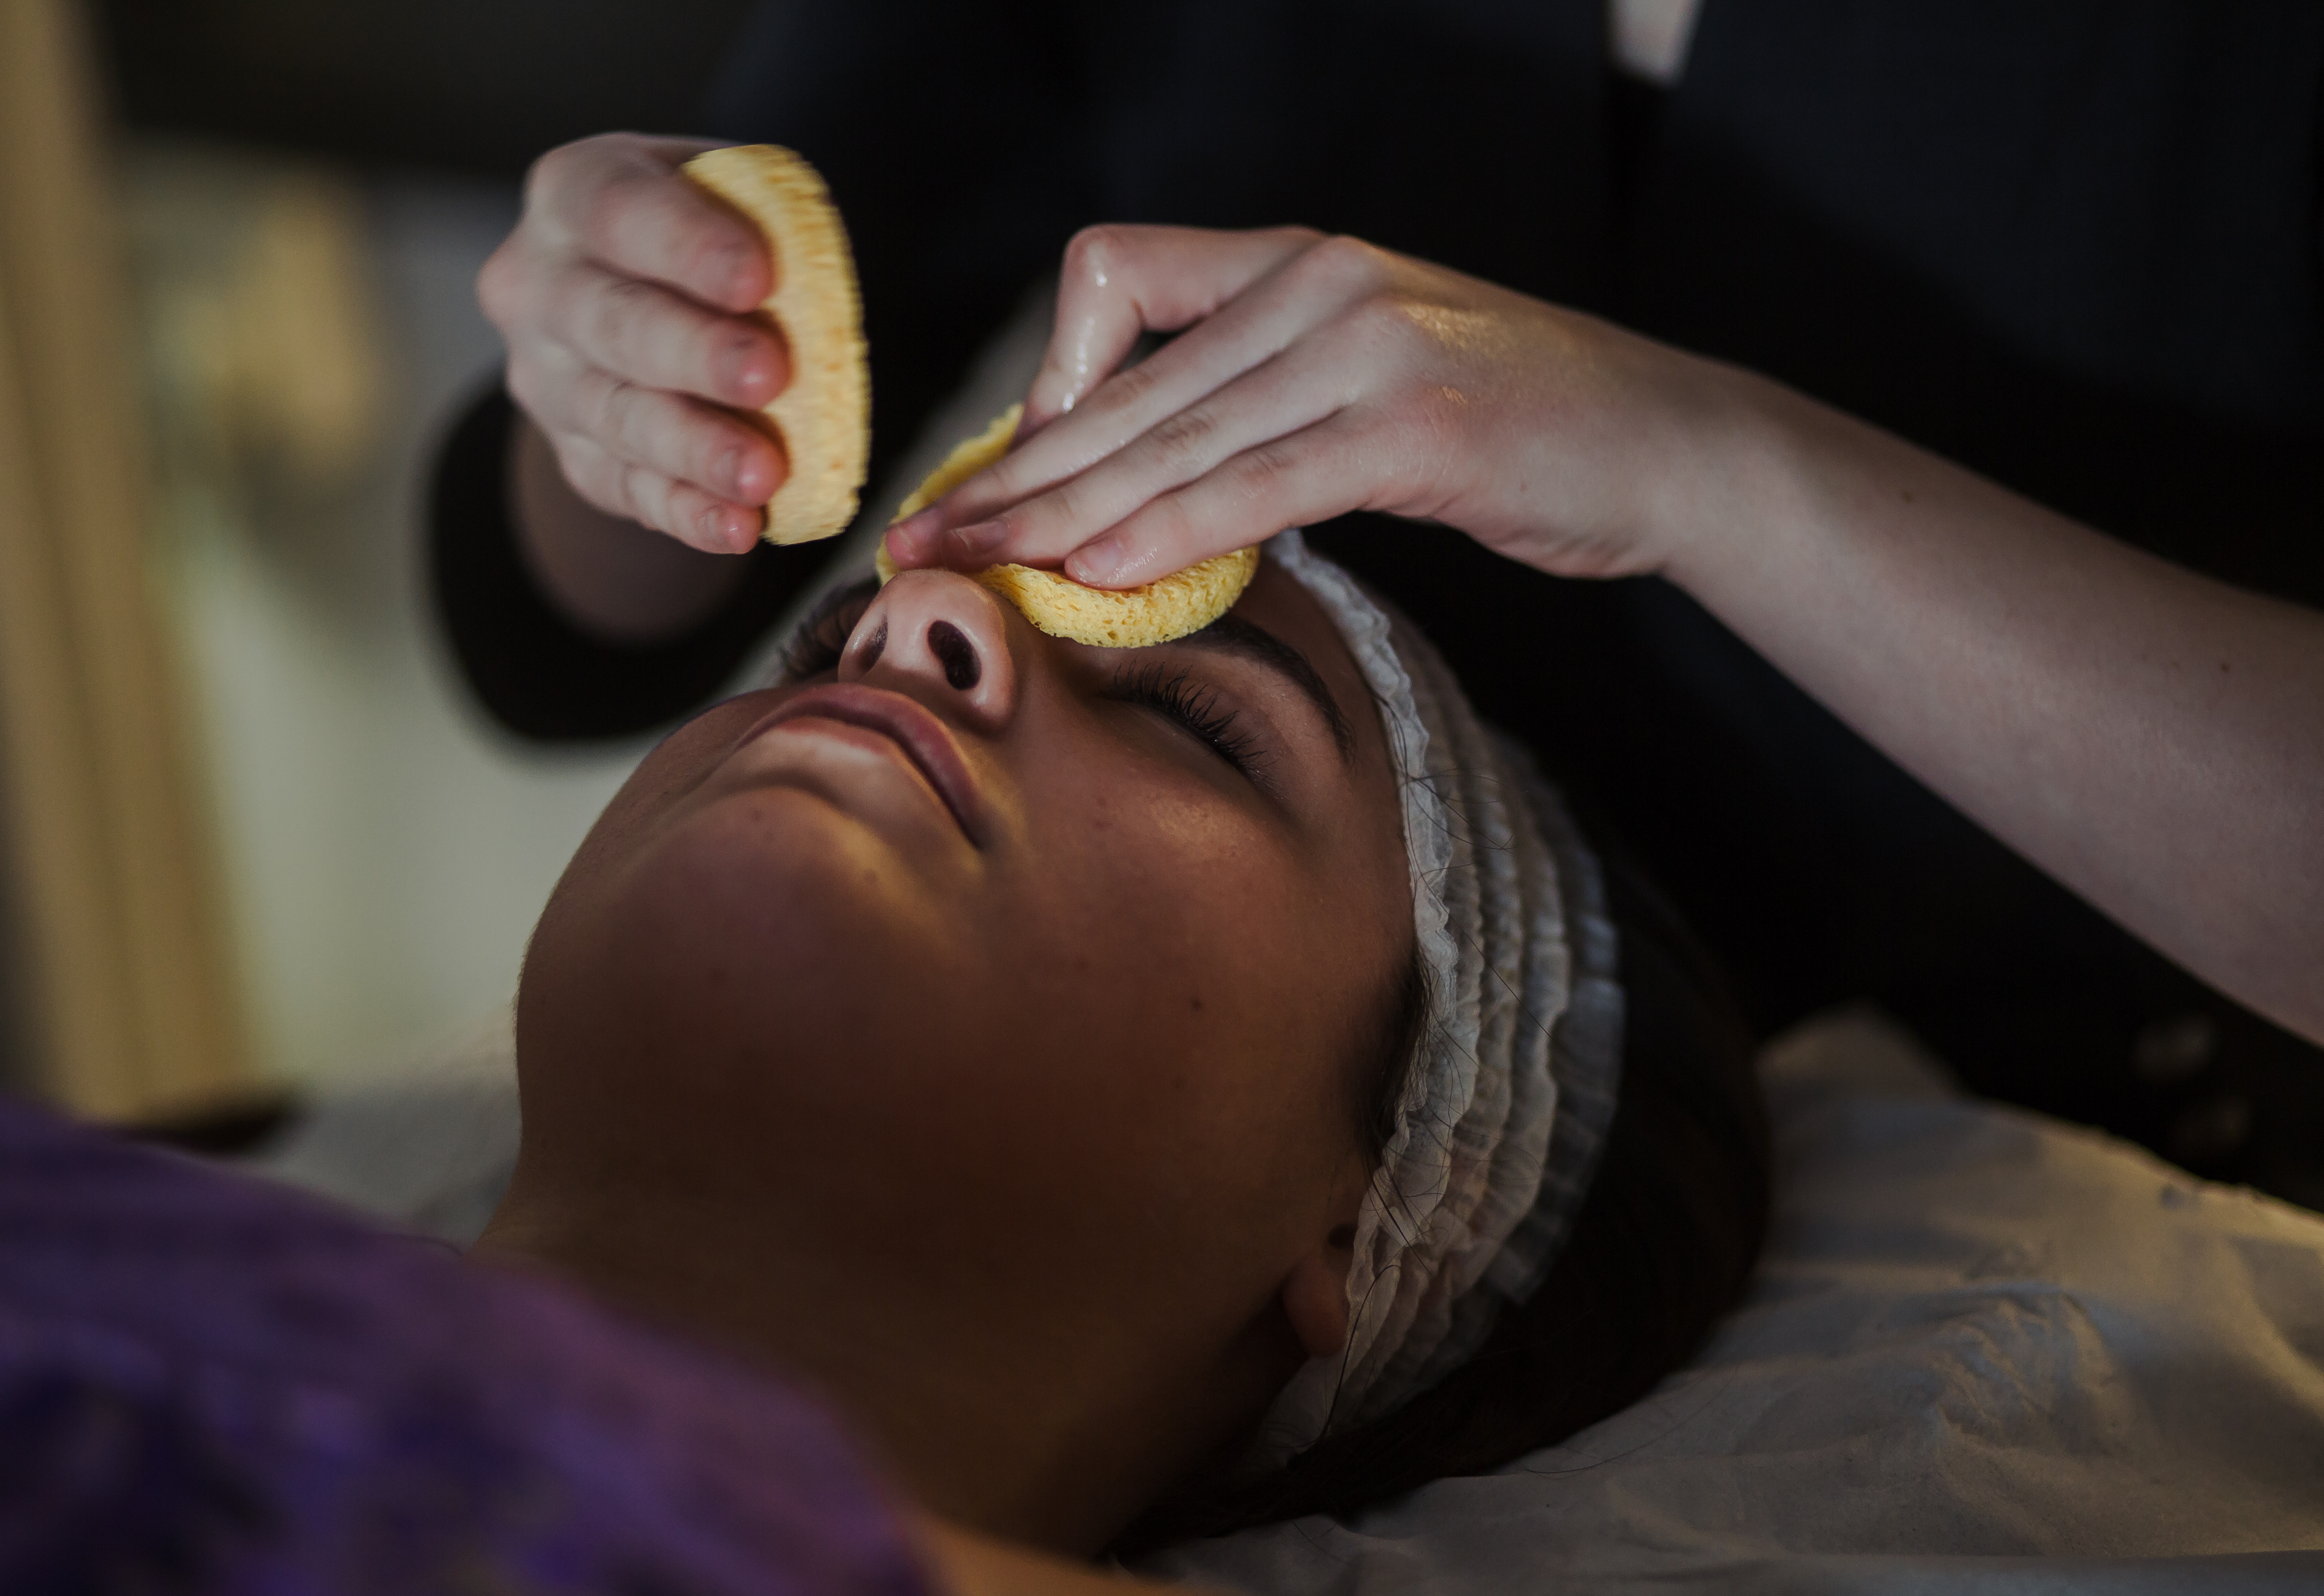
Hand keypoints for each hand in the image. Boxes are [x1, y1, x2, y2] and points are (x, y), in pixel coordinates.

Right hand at [478, 132, 790, 554]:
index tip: (759, 278)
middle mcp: (538, 283)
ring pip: (617, 417)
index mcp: (573, 192)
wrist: (637, 291)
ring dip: (695, 450)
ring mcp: (543, 377)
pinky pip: (627, 489)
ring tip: (763, 475)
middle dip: (694, 353)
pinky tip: (738, 528)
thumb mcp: (727, 193)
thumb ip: (765, 224)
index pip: (622, 211)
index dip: (689, 247)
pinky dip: (685, 512)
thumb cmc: (703, 229)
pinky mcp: (570, 452)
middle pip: (612, 322)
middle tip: (769, 375)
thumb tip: (816, 296)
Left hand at [881, 224, 1723, 587]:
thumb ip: (1257, 405)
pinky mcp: (1413, 425)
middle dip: (1009, 476)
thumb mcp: (1366, 383)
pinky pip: (1258, 484)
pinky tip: (1097, 574)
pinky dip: (1169, 531)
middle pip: (1118, 386)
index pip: (1116, 284)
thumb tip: (1142, 482)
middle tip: (919, 540)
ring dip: (1056, 516)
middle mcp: (1318, 285)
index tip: (1020, 471)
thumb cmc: (1515, 426)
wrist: (1666, 443)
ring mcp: (1366, 347)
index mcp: (1298, 262)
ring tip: (971, 571)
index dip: (1046, 382)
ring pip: (1168, 440)